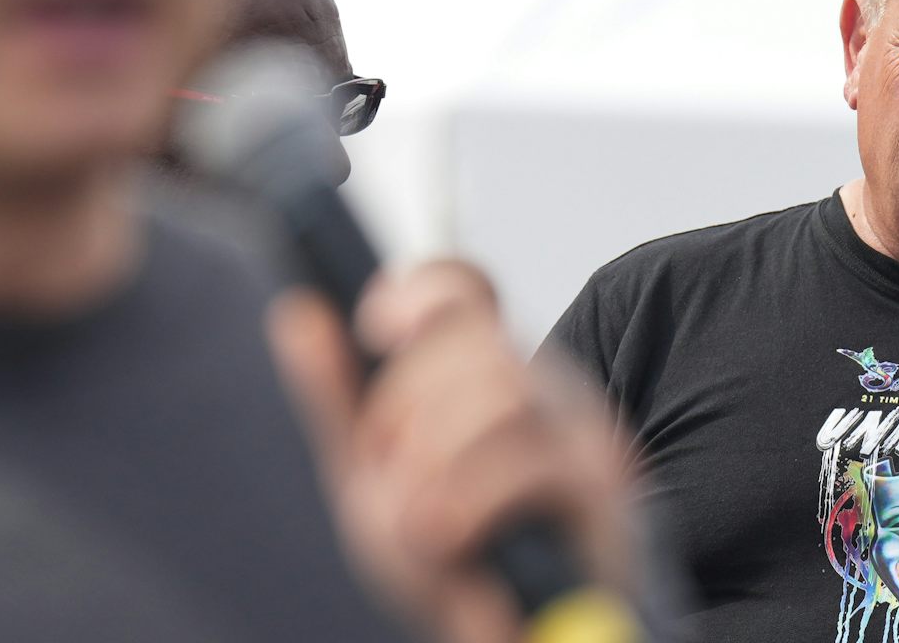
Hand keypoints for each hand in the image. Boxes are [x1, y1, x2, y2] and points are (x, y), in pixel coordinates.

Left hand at [269, 260, 636, 642]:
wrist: (508, 640)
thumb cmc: (451, 559)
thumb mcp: (372, 477)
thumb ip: (336, 396)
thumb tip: (297, 309)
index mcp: (488, 373)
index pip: (464, 290)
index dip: (419, 292)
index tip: (375, 327)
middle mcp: (544, 388)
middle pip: (470, 338)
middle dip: (405, 407)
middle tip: (391, 473)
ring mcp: (582, 432)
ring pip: (498, 392)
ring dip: (432, 463)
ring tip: (419, 524)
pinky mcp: (601, 488)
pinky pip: (527, 462)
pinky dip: (469, 500)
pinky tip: (447, 537)